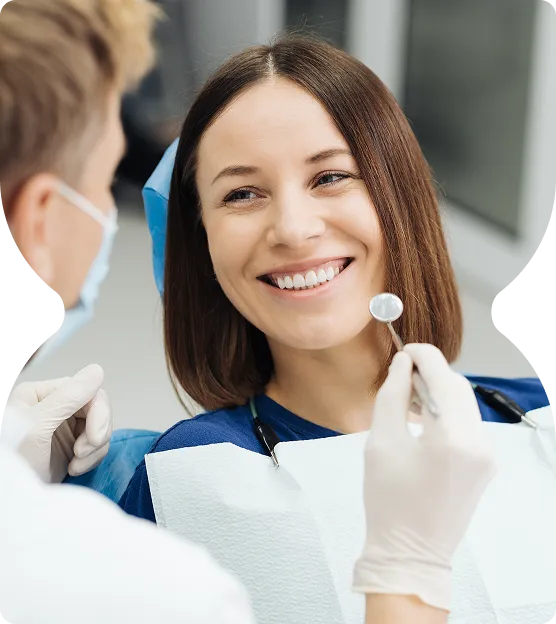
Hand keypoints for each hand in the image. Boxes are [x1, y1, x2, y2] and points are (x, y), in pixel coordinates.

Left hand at [10, 364, 111, 482]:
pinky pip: (98, 445)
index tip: (94, 439)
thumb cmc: (14, 461)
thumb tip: (97, 370)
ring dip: (94, 449)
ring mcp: (65, 427)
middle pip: (98, 408)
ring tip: (76, 464)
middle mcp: (56, 407)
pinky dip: (92, 459)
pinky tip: (74, 468)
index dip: (99, 413)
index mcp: (43, 394)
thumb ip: (68, 397)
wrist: (10, 502)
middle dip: (96, 433)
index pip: (87, 391)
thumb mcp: (38, 426)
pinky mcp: (73, 447)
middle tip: (83, 453)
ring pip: (102, 427)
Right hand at [354, 344, 495, 611]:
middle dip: (431, 373)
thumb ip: (392, 396)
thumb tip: (403, 364)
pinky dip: (447, 413)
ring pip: (465, 404)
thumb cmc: (388, 500)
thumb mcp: (381, 442)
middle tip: (401, 375)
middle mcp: (479, 444)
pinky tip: (424, 421)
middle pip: (458, 388)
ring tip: (409, 399)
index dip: (423, 355)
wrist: (410, 552)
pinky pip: (468, 424)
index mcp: (452, 439)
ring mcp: (487, 456)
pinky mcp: (486, 465)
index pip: (442, 377)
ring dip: (439, 392)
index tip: (404, 349)